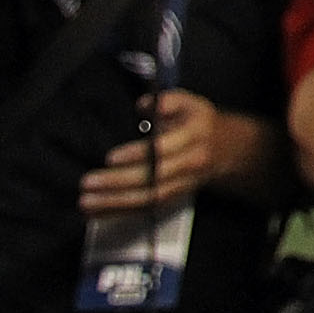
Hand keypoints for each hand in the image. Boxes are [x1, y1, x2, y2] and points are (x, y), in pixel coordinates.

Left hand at [79, 89, 216, 213]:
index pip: (165, 149)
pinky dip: (119, 212)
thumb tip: (144, 105)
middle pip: (154, 178)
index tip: (110, 158)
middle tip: (87, 182)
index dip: (138, 155)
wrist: (228, 149)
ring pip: (149, 198)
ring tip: (85, 202)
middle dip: (118, 182)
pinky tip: (94, 212)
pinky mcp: (174, 197)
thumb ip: (169, 100)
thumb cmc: (199, 122)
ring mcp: (183, 184)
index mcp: (195, 135)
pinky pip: (146, 208)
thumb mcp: (190, 103)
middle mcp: (191, 162)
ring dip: (115, 203)